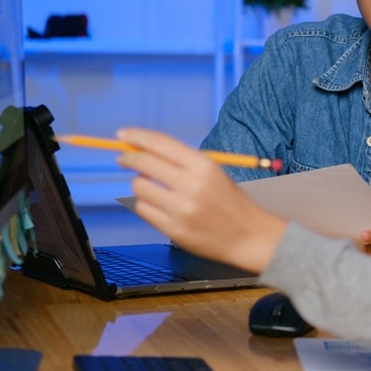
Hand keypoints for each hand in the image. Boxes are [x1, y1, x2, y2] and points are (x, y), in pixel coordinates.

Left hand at [117, 127, 286, 273]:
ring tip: (151, 187)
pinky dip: (144, 203)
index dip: (137, 136)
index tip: (122, 134)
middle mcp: (192, 185)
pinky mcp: (174, 230)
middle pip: (144, 163)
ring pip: (139, 187)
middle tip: (123, 158)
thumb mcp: (213, 171)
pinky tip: (155, 203)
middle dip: (129, 158)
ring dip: (140, 184)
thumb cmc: (229, 200)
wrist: (248, 235)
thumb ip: (181, 161)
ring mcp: (181, 209)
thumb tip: (143, 149)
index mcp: (203, 165)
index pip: (161, 143)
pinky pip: (143, 209)